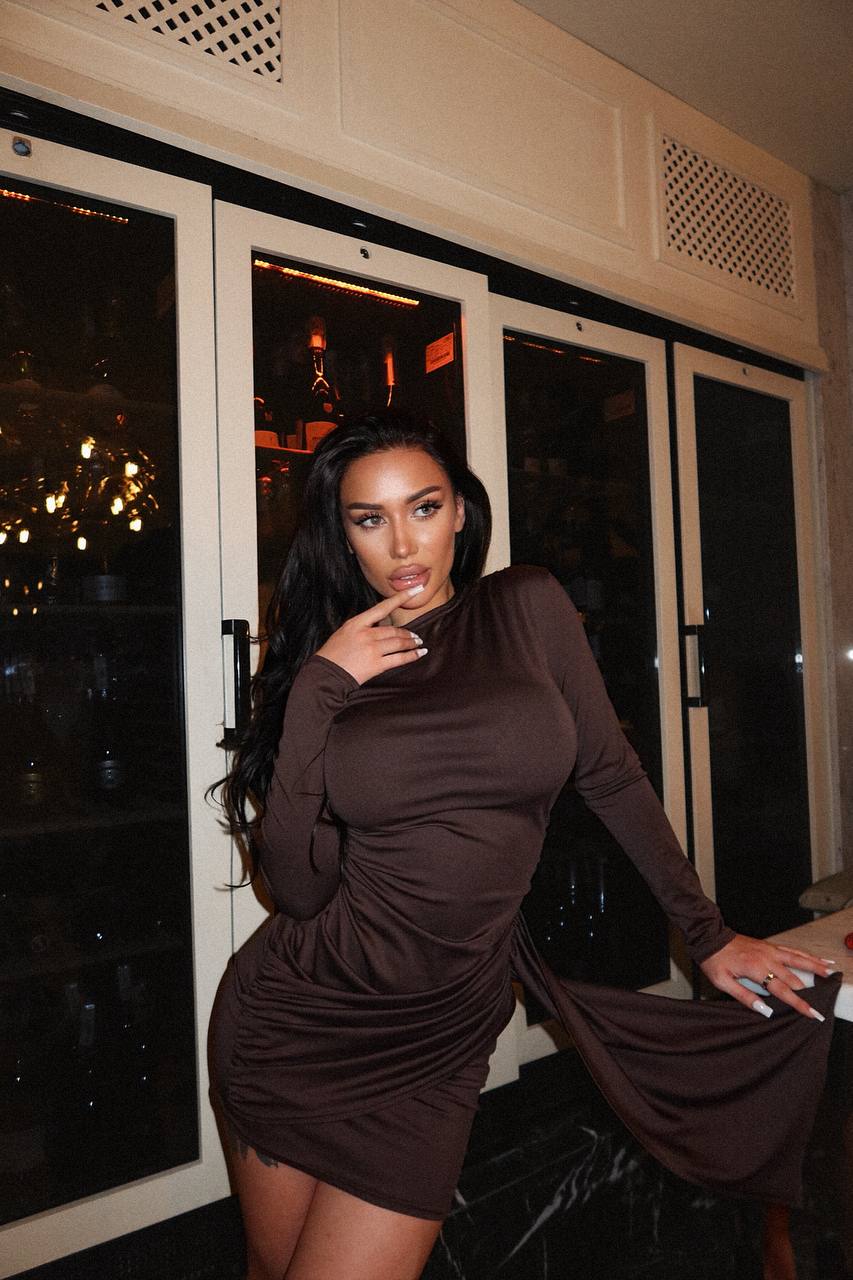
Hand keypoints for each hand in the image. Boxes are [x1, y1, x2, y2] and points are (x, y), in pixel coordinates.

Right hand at [316, 586, 427, 684]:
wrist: (325, 675)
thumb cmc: (332, 655)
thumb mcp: (344, 633)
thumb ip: (362, 628)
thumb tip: (379, 627)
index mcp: (356, 623)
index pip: (383, 607)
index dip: (401, 597)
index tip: (416, 590)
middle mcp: (366, 634)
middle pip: (393, 630)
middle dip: (408, 633)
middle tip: (416, 636)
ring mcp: (372, 649)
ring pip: (399, 642)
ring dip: (412, 643)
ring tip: (418, 643)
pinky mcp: (376, 665)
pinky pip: (399, 658)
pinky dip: (412, 656)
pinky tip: (420, 654)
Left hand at [699, 933, 836, 1020]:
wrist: (710, 937)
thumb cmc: (714, 960)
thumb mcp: (723, 982)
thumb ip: (744, 997)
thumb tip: (764, 1010)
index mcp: (756, 969)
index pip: (783, 990)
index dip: (799, 1003)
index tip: (812, 1013)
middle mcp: (767, 958)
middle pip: (794, 978)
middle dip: (810, 992)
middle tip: (823, 1005)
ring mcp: (770, 950)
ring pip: (799, 959)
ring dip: (816, 967)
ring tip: (831, 974)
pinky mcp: (770, 946)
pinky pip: (793, 951)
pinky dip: (807, 955)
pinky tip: (819, 958)